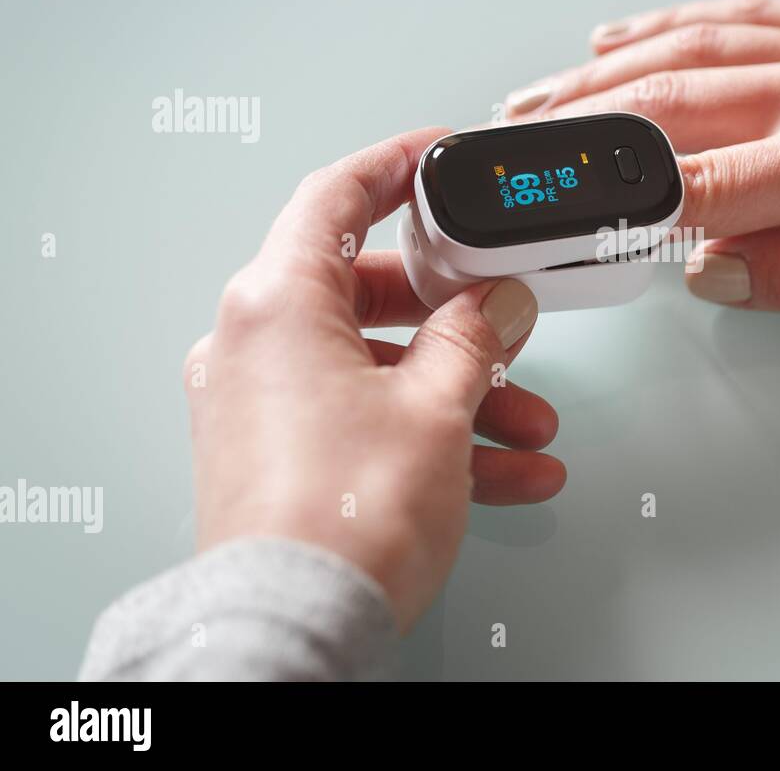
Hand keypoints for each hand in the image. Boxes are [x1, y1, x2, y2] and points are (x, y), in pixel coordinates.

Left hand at [184, 128, 565, 629]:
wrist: (294, 624)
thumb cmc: (342, 516)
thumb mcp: (437, 406)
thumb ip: (474, 335)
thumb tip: (495, 302)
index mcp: (276, 302)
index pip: (334, 197)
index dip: (394, 167)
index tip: (435, 155)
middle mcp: (253, 344)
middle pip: (365, 291)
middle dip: (453, 312)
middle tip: (501, 312)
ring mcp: (260, 402)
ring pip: (376, 366)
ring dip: (459, 389)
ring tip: (526, 421)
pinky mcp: (276, 454)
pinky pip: (364, 419)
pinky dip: (430, 432)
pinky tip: (504, 468)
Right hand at [505, 0, 779, 315]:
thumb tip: (713, 270)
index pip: (700, 185)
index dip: (618, 212)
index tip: (554, 228)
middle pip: (672, 106)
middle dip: (578, 134)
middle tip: (510, 154)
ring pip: (691, 50)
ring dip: (603, 76)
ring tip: (538, 99)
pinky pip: (744, 13)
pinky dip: (673, 23)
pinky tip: (627, 35)